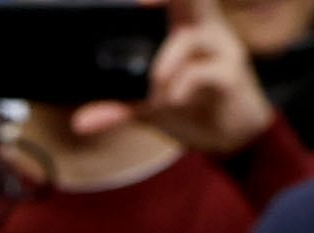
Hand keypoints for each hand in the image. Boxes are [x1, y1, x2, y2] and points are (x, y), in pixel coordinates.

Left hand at [74, 0, 273, 156]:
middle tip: (143, 4)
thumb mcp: (150, 104)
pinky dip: (180, 88)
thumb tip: (81, 122)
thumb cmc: (192, 106)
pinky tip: (175, 100)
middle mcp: (204, 26)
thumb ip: (119, 105)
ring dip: (162, 66)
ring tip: (154, 90)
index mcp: (184, 23)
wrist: (231, 137)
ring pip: (187, 38)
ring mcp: (221, 47)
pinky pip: (200, 73)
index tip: (138, 1)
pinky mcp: (232, 74)